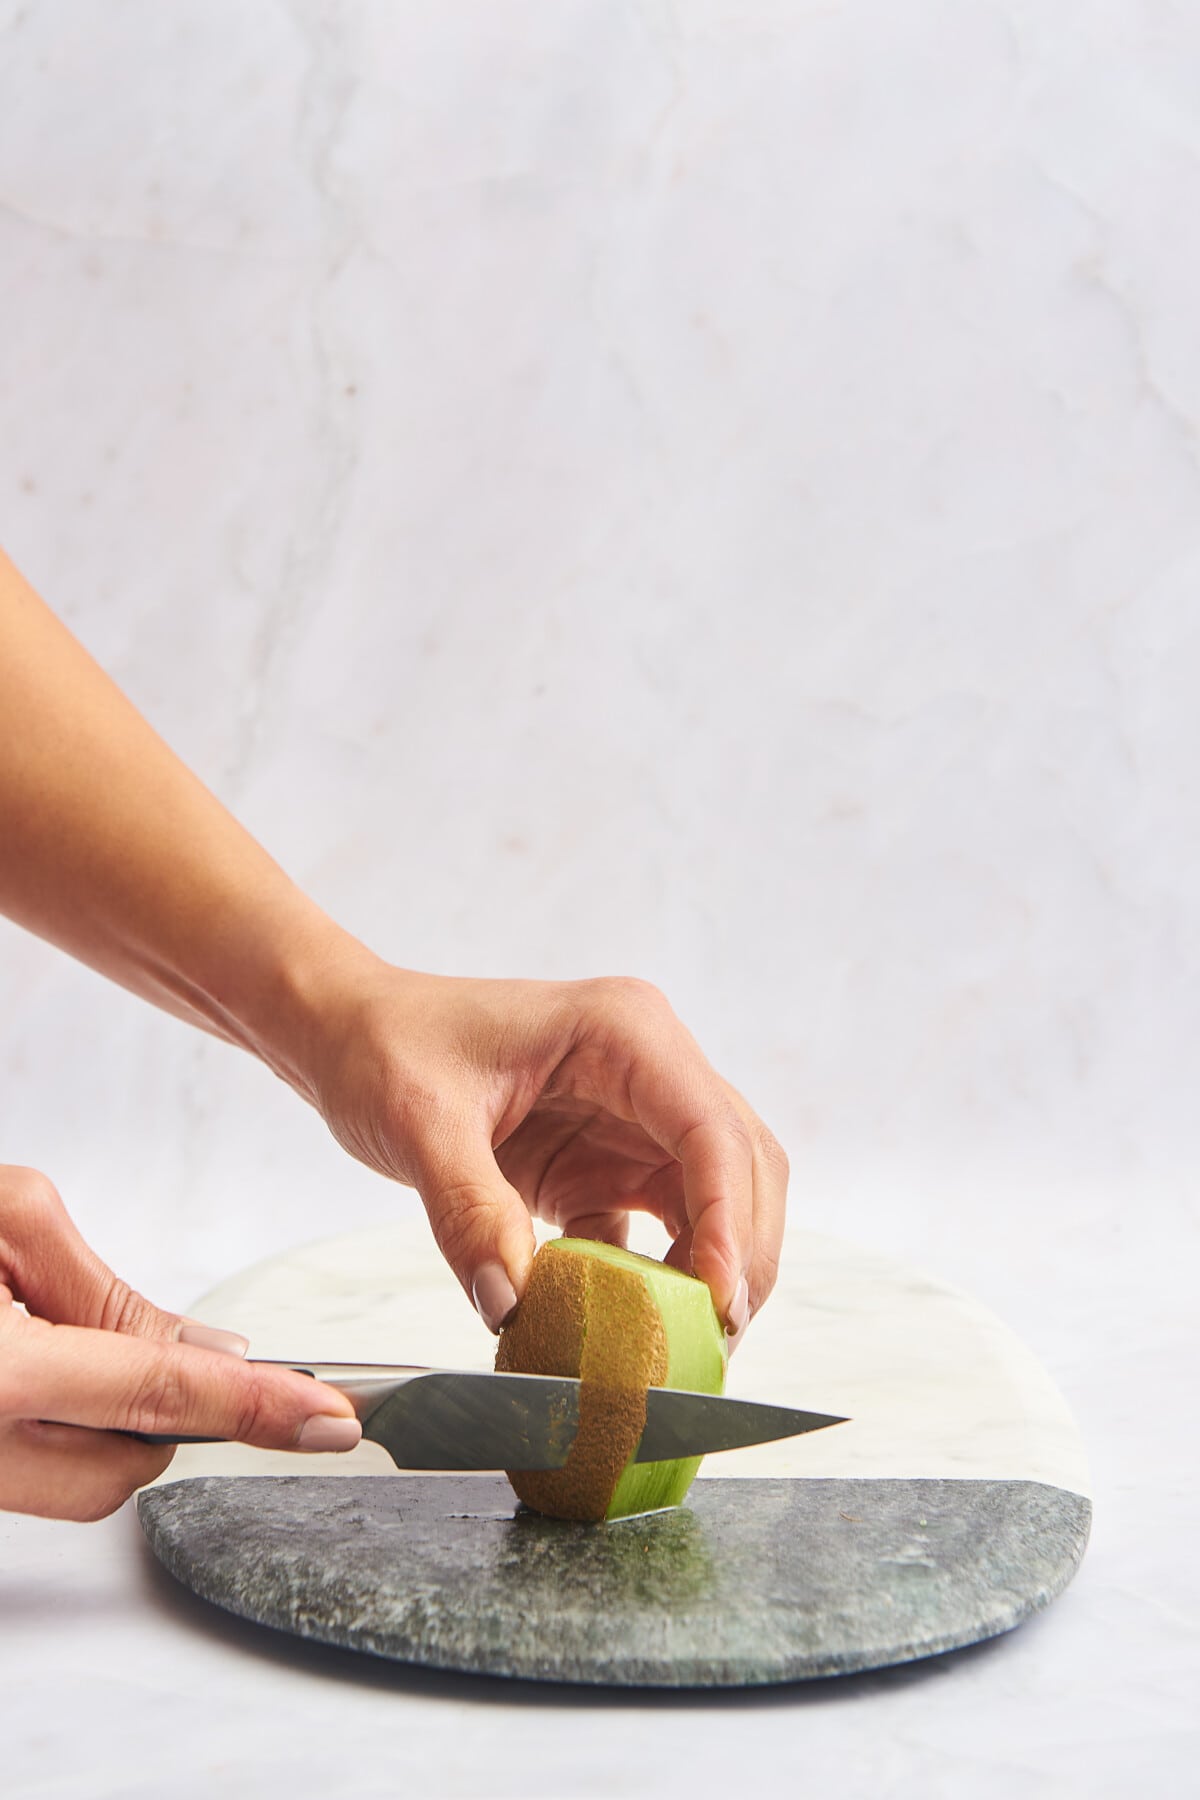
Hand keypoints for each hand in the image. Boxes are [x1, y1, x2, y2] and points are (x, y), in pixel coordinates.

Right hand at [0, 1166, 362, 1520]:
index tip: (328, 1419)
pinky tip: (24, 1372)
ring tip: (39, 1341)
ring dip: (98, 1424)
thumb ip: (112, 1291)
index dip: (257, 1405)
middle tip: (114, 1341)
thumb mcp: (12, 1224)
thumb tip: (202, 1351)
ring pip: (82, 1486)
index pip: (160, 1394)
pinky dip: (53, 1432)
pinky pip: (35, 1479)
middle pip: (129, 1467)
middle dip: (156, 1412)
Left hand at [289, 962, 788, 1345]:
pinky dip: (657, 1279)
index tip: (715, 1302)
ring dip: (710, 1271)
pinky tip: (630, 1325)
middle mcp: (647, 1065)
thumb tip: (514, 1307)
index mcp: (622, 1032)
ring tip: (686, 1347)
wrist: (348, 1031)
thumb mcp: (419, 1124)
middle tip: (713, 1343)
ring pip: (716, 1199)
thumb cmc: (385, 1046)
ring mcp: (632, 1114)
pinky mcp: (605, 1159)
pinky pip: (659, 1225)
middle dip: (739, 1255)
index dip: (728, 1221)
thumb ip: (470, 1213)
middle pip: (739, 1166)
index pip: (711, 1130)